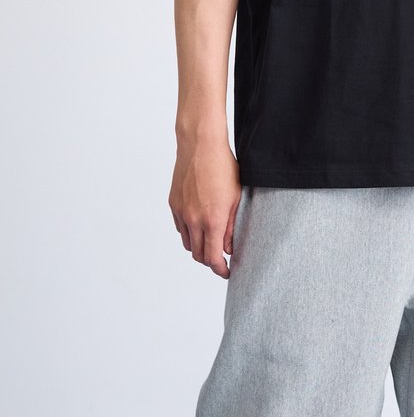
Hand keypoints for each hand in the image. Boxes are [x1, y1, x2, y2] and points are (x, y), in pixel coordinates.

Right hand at [168, 140, 240, 277]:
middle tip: (221, 257)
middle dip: (210, 260)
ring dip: (199, 247)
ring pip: (188, 243)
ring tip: (211, 240)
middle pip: (198, 255)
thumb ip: (232, 226)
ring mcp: (181, 212)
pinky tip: (199, 224)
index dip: (220, 270)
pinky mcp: (173, 204)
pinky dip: (189, 232)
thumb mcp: (237, 197)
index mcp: (212, 220)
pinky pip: (180, 228)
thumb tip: (228, 248)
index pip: (212, 258)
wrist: (201, 145)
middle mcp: (194, 220)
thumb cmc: (223, 167)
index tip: (227, 271)